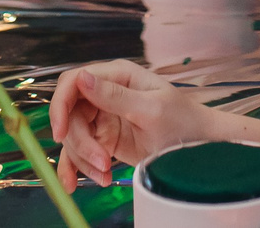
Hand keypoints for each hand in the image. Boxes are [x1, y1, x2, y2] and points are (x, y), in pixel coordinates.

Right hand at [49, 59, 231, 189]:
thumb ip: (115, 96)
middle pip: (70, 115)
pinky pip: (80, 152)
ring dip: (84, 160)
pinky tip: (74, 183)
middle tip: (101, 163)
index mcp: (117, 76)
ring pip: (74, 136)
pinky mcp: (104, 139)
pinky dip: (76, 168)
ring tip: (106, 176)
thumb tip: (81, 79)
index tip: (59, 132)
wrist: (200, 148)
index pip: (73, 82)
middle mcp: (106, 93)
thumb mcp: (151, 109)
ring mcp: (104, 117)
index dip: (60, 105)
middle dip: (81, 142)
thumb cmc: (183, 122)